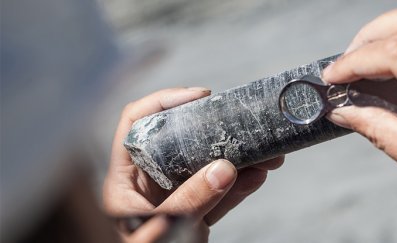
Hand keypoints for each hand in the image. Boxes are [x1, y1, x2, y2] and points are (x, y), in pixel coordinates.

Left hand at [103, 87, 283, 241]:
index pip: (136, 124)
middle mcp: (148, 184)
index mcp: (124, 181)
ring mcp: (174, 200)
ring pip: (208, 168)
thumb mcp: (161, 233)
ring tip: (269, 155)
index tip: (201, 97)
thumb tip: (224, 168)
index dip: (164, 102)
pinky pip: (220, 195)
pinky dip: (241, 186)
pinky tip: (260, 175)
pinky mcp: (194, 216)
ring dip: (240, 160)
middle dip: (218, 132)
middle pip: (181, 141)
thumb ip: (188, 203)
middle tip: (246, 123)